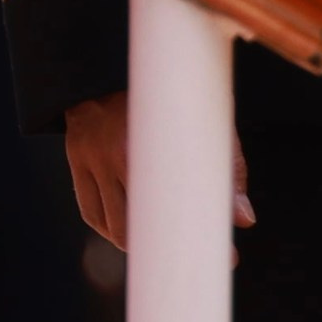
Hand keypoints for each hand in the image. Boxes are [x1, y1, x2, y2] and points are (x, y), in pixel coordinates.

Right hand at [64, 90, 253, 256]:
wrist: (115, 64)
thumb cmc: (173, 96)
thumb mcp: (207, 121)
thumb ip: (230, 168)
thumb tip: (244, 220)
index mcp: (161, 140)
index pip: (186, 203)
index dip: (207, 234)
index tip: (229, 257)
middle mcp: (122, 151)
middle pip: (145, 224)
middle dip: (171, 248)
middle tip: (195, 257)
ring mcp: (94, 157)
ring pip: (114, 225)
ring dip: (138, 246)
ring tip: (161, 250)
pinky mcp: (76, 159)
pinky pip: (92, 212)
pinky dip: (110, 230)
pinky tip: (128, 235)